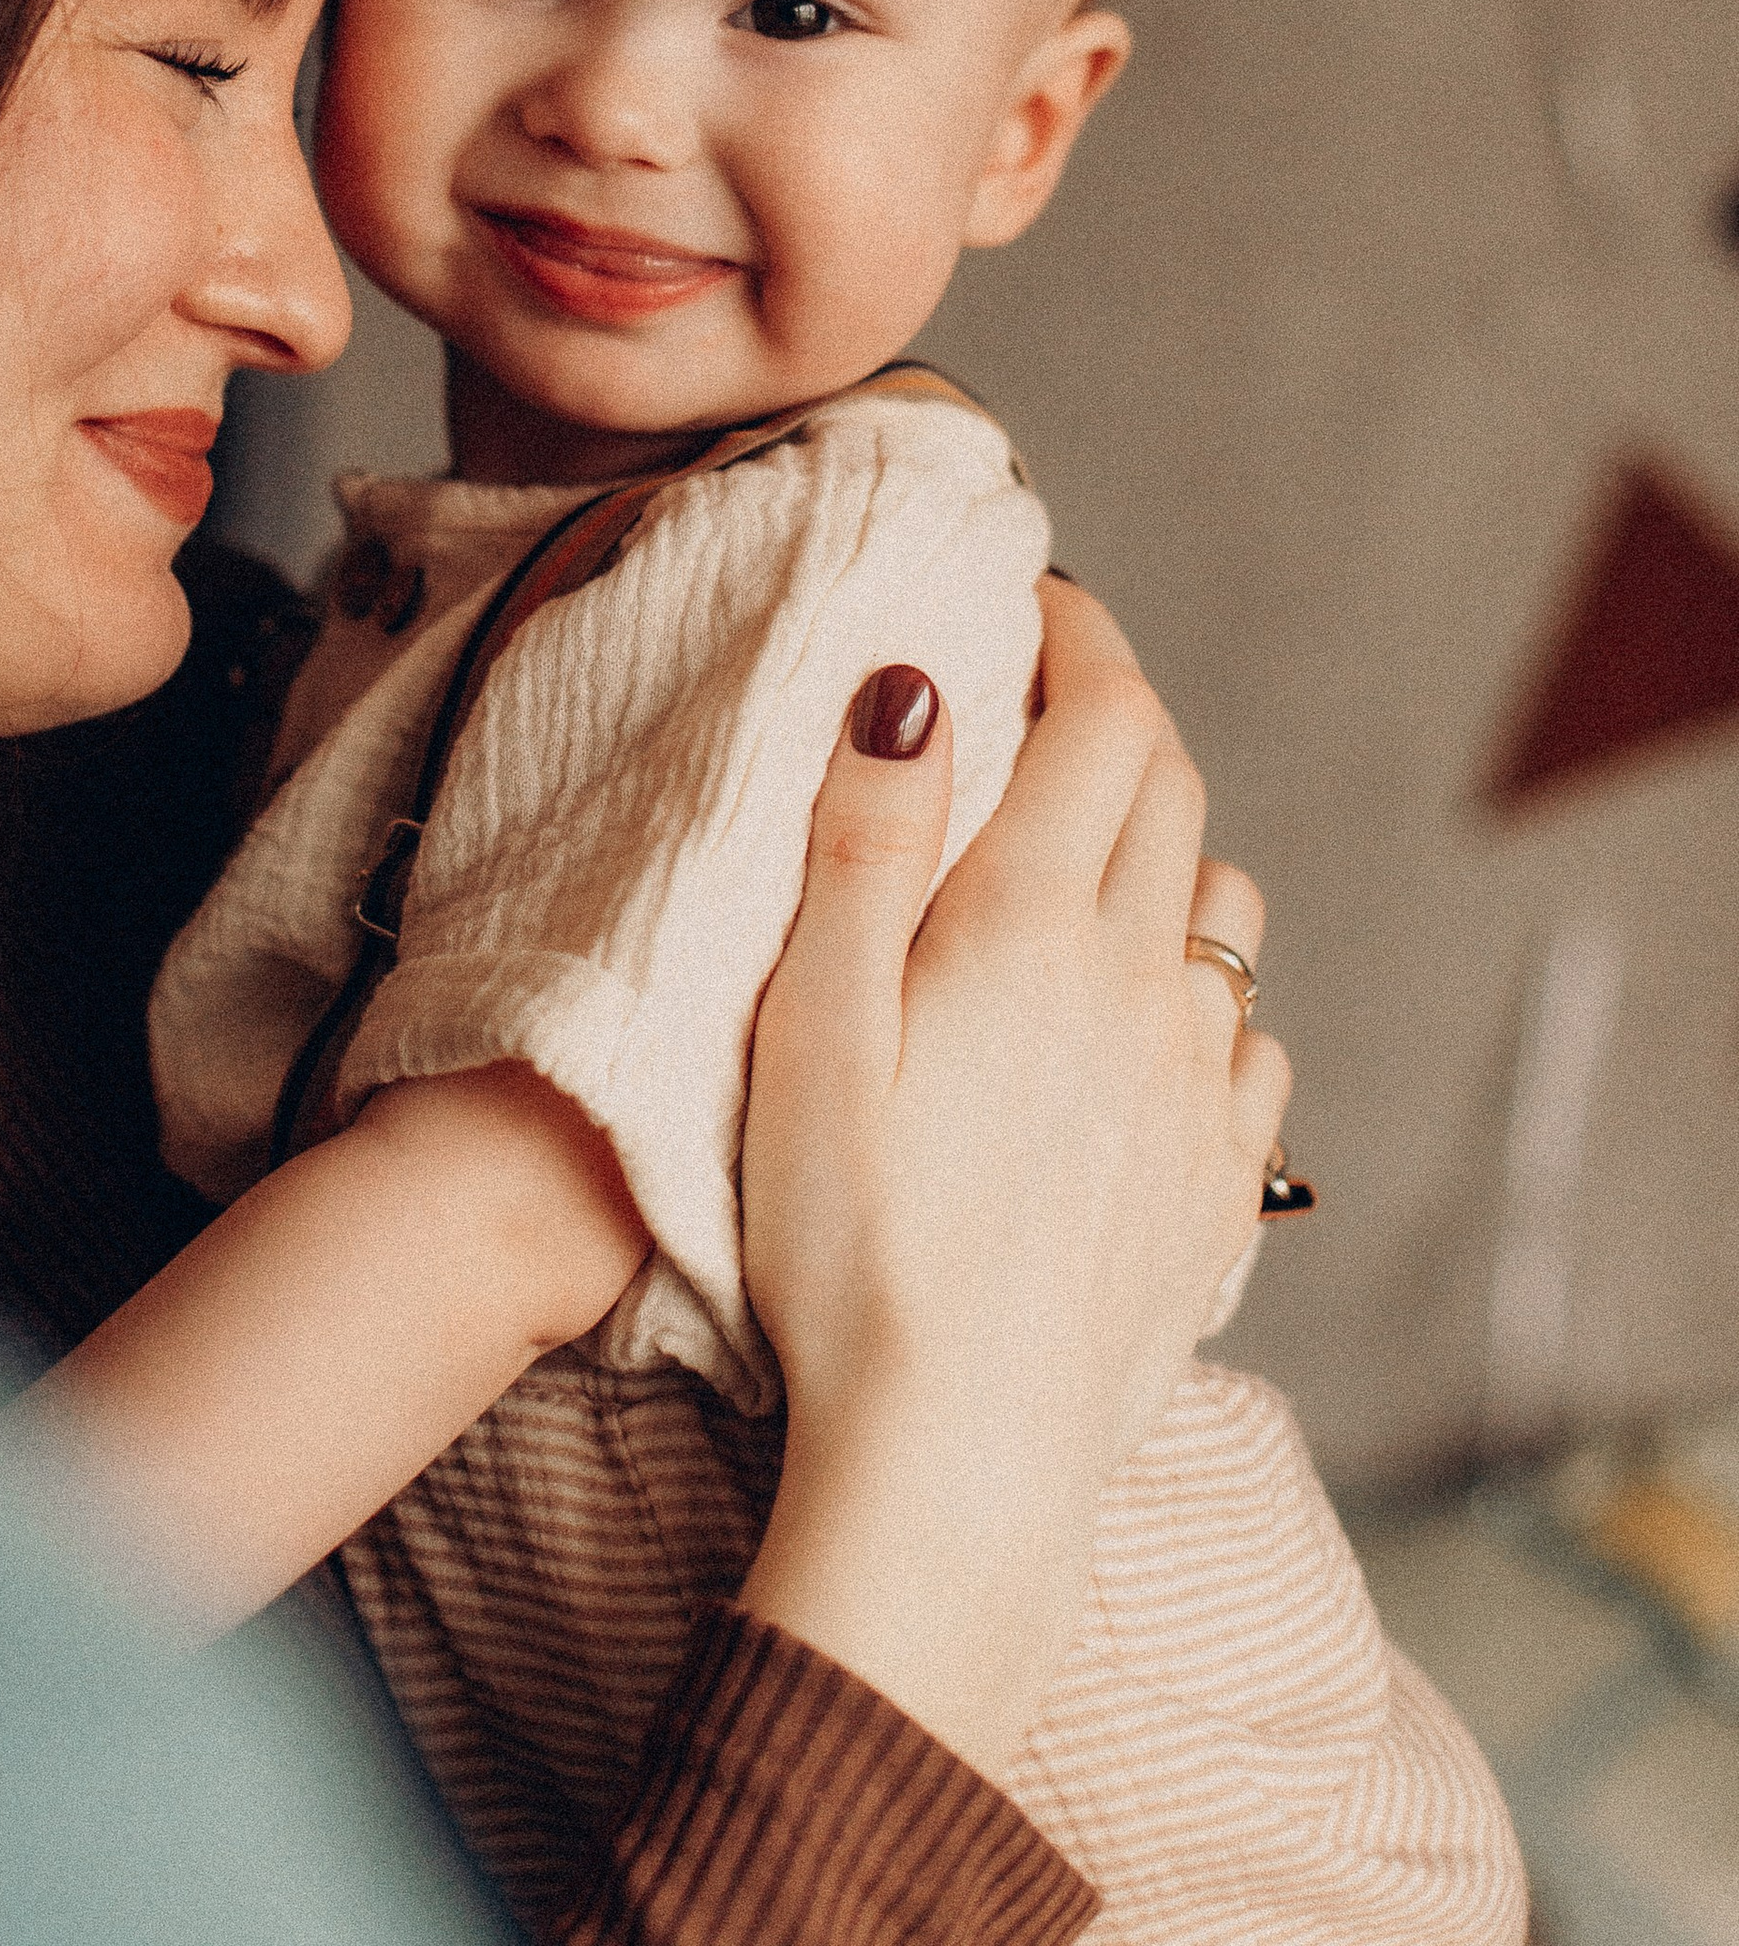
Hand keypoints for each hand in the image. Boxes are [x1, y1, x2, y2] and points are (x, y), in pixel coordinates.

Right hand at [735, 577, 1287, 1776]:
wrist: (955, 1463)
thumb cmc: (851, 1248)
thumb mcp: (811, 1027)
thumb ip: (865, 842)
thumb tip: (915, 683)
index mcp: (1034, 929)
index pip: (1106, 718)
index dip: (1078, 635)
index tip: (1031, 601)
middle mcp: (1142, 990)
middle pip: (1172, 793)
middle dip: (1118, 719)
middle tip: (1045, 700)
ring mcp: (1196, 1094)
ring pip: (1225, 915)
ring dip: (1171, 852)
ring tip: (1090, 864)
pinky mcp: (1221, 1191)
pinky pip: (1253, 1048)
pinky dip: (1208, 998)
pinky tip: (1146, 1029)